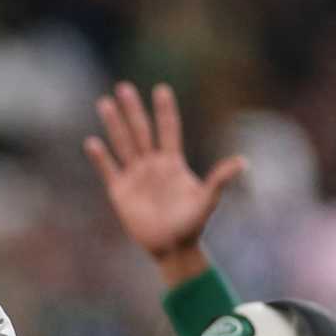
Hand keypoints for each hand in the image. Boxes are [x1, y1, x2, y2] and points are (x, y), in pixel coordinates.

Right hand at [83, 81, 244, 284]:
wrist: (172, 248)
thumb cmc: (192, 225)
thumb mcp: (208, 201)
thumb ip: (220, 180)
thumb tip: (243, 162)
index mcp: (173, 163)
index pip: (168, 130)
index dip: (165, 111)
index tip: (161, 89)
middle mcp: (152, 165)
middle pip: (141, 131)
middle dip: (132, 109)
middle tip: (124, 87)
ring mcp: (135, 177)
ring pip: (123, 144)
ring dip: (114, 125)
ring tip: (104, 103)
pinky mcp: (120, 192)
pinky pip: (109, 170)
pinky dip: (101, 158)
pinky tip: (92, 142)